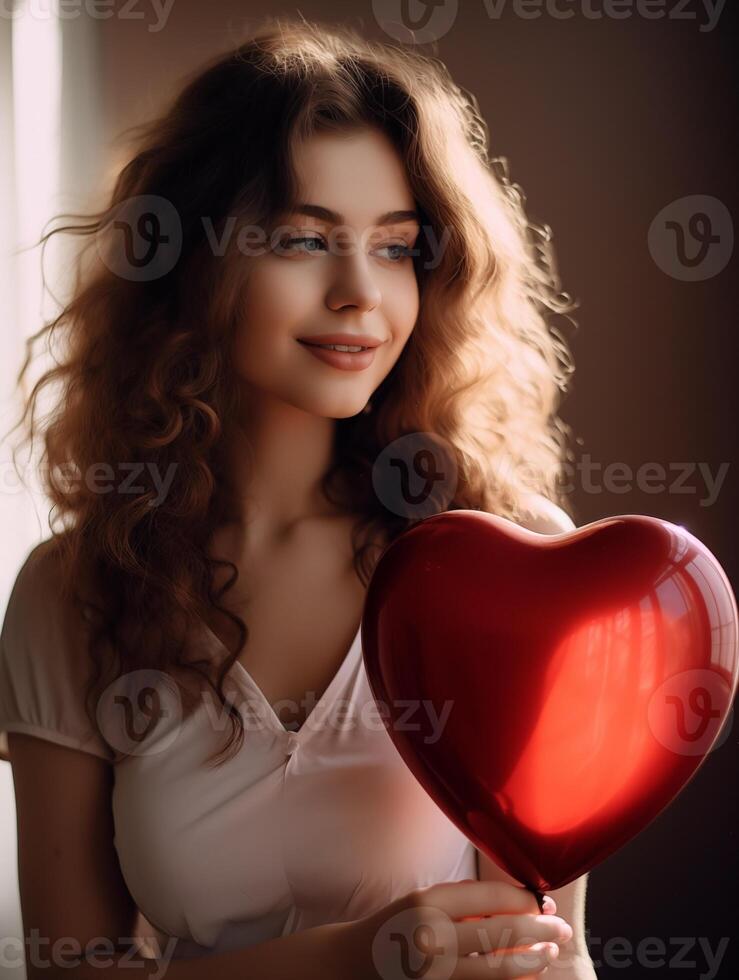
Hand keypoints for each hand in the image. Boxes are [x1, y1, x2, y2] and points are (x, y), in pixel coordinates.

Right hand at [337, 878, 573, 978]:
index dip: (523, 899)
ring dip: (533, 960)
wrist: (353, 964)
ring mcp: (436, 972)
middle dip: (540, 930)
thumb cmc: (397, 925)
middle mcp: (432, 936)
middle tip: (562, 927)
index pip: (490, 898)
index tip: (542, 901)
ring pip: (500, 969)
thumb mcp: (424, 900)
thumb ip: (465, 902)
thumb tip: (521, 904)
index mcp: (428, 902)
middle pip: (501, 932)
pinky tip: (528, 975)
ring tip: (551, 953)